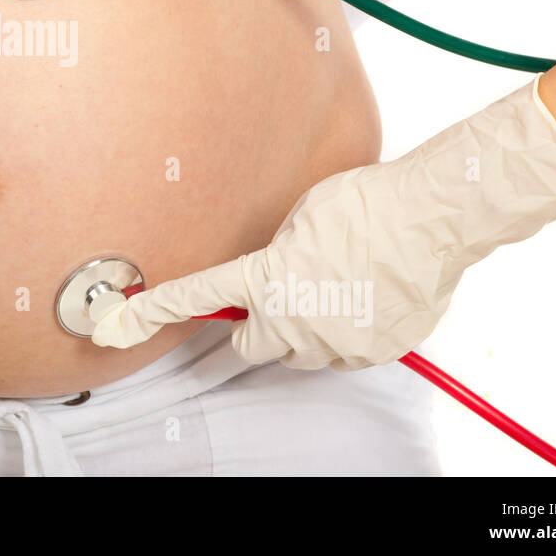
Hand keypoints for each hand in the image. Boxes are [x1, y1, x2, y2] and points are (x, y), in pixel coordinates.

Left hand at [92, 78, 555, 368]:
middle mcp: (295, 318)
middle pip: (253, 345)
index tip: (122, 323)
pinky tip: (368, 294)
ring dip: (306, 328)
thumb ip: (274, 249)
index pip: (199, 297)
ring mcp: (335, 341)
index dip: (158, 310)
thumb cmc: (368, 202)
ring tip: (339, 282)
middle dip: (256, 328)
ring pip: (302, 351)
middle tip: (275, 299)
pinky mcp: (373, 352)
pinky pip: (344, 351)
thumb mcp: (301, 215)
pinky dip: (347, 332)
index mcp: (269, 277)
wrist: (433, 217)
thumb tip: (272, 269)